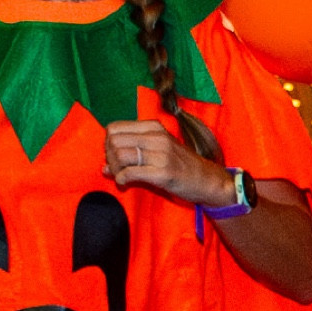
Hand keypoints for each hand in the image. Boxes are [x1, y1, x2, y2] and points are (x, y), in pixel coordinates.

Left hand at [104, 118, 232, 207]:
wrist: (207, 180)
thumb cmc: (181, 165)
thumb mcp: (159, 150)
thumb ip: (132, 152)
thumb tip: (104, 166)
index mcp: (153, 127)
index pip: (114, 128)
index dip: (108, 143)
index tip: (115, 156)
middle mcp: (156, 137)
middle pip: (113, 141)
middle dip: (109, 157)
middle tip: (116, 169)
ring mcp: (161, 154)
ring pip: (120, 156)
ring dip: (115, 169)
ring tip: (121, 176)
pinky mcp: (163, 173)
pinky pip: (130, 173)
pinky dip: (122, 179)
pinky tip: (125, 183)